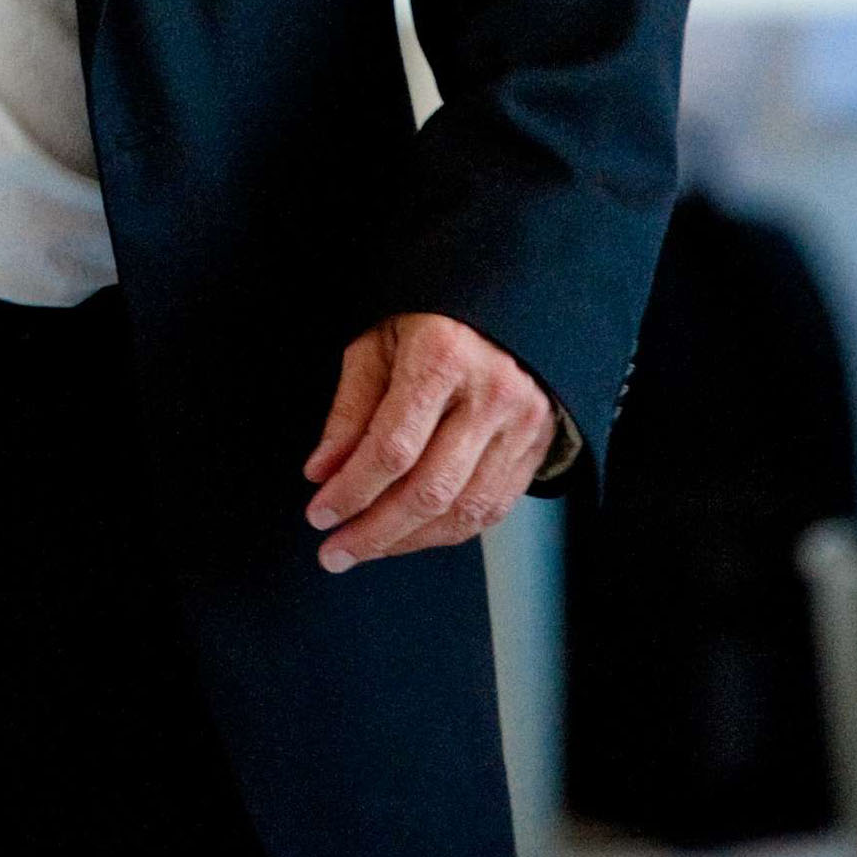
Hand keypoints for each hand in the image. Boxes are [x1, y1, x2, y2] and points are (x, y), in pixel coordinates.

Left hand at [302, 312, 552, 571]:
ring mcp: (520, 423)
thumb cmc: (433, 318)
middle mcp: (490, 392)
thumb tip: (322, 472)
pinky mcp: (536, 445)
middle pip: (429, 490)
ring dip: (408, 542)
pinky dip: (446, 532)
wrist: (505, 305)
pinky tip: (411, 535)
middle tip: (335, 552)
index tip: (319, 514)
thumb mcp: (379, 341)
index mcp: (443, 355)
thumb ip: (351, 408)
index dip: (351, 491)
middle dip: (375, 532)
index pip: (393, 448)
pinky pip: (491, 510)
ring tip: (367, 548)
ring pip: (462, 511)